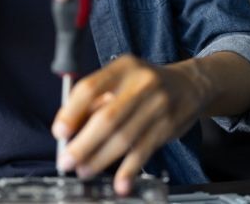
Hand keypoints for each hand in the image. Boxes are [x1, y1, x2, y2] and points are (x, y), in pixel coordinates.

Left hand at [51, 55, 209, 194]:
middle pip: (107, 117)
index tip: (60, 132)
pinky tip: (120, 182)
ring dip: (100, 159)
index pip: (91, 88)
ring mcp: (157, 105)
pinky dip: (129, 169)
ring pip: (124, 137)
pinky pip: (144, 151)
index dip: (72, 112)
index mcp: (122, 67)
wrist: (189, 86)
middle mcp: (141, 84)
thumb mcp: (121, 80)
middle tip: (67, 160)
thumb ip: (95, 101)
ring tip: (84, 171)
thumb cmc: (145, 84)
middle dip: (83, 144)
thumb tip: (69, 130)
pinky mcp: (168, 126)